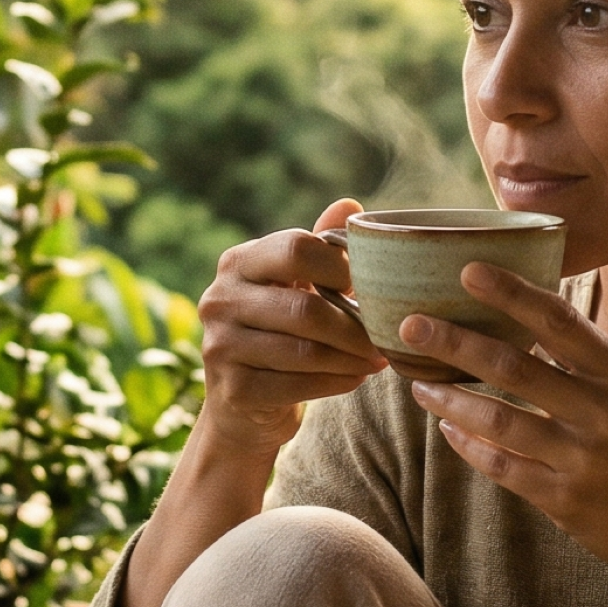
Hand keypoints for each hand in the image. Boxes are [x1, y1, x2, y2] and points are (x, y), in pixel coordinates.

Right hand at [192, 198, 386, 454]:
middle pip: (304, 308)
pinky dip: (336, 383)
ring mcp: (220, 347)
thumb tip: (350, 205)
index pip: (295, 250)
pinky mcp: (233, 390)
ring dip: (351, 357)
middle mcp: (220, 300)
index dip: (341, 267)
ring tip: (378, 357)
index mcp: (237, 262)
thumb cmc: (279, 329)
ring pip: (304, 351)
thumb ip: (319, 246)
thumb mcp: (294, 284)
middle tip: (387, 335)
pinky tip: (355, 378)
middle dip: (354, 326)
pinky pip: (298, 386)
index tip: (370, 286)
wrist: (244, 401)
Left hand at [395, 263, 607, 587]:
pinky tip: (447, 430)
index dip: (513, 294)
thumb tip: (529, 322)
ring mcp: (583, 458)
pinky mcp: (565, 500)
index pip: (561, 321)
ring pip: (498, 420)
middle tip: (411, 325)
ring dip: (450, 400)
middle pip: (516, 367)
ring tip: (416, 384)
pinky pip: (503, 466)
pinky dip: (469, 446)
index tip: (469, 270)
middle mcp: (604, 412)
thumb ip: (592, 364)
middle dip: (457, 343)